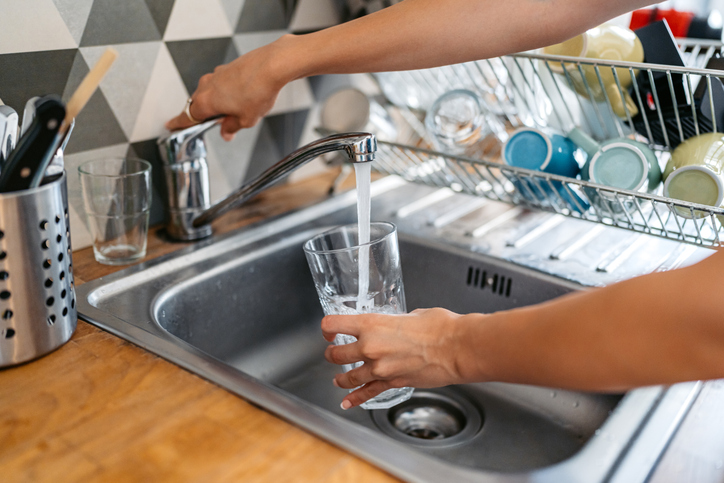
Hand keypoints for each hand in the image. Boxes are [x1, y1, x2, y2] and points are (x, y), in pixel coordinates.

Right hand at [165, 36, 293, 139]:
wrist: (272, 65)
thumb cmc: (258, 90)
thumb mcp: (245, 119)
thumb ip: (231, 127)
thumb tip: (226, 132)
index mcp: (205, 102)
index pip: (187, 117)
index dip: (178, 123)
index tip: (171, 125)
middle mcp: (207, 85)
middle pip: (198, 104)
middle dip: (205, 115)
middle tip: (214, 124)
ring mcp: (217, 74)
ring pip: (211, 93)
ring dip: (218, 103)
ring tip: (236, 111)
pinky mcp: (228, 67)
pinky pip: (222, 84)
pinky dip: (227, 92)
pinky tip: (242, 97)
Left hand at [321, 308, 471, 408]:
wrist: (456, 348)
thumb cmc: (440, 327)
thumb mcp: (411, 314)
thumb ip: (396, 321)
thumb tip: (397, 324)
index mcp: (371, 324)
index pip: (333, 324)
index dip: (327, 327)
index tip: (328, 330)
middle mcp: (370, 347)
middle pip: (335, 354)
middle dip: (332, 353)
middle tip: (333, 352)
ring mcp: (379, 368)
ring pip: (348, 377)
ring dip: (340, 377)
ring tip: (338, 378)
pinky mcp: (392, 383)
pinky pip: (368, 392)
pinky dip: (355, 399)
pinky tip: (347, 402)